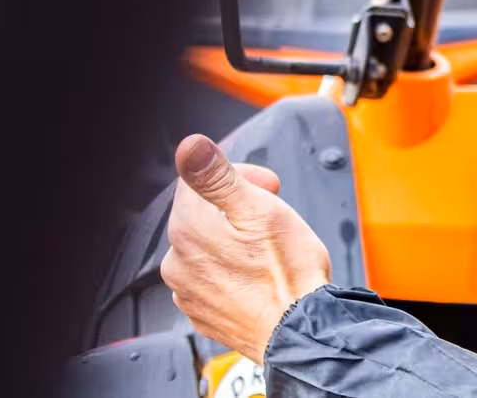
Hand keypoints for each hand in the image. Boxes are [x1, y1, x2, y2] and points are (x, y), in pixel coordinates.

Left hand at [161, 134, 331, 362]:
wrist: (299, 330)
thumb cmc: (288, 272)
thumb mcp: (260, 208)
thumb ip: (217, 176)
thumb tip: (189, 147)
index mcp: (187, 228)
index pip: (198, 182)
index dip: (239, 178)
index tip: (267, 188)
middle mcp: (177, 261)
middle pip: (202, 215)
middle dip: (237, 209)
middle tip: (274, 216)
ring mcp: (188, 291)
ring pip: (208, 248)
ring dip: (234, 241)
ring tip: (269, 249)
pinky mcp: (202, 313)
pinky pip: (212, 279)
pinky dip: (232, 272)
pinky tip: (260, 275)